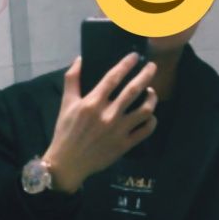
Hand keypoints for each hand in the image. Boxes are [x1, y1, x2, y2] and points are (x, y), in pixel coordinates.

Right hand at [44, 53, 157, 192]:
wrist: (68, 163)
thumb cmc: (66, 131)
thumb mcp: (66, 103)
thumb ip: (72, 79)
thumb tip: (80, 59)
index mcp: (92, 102)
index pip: (113, 77)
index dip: (126, 64)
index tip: (136, 56)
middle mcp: (108, 114)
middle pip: (133, 90)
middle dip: (146, 75)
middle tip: (152, 66)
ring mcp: (118, 130)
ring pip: (145, 110)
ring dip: (151, 98)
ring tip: (152, 91)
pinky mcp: (125, 145)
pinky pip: (145, 130)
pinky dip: (151, 121)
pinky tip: (150, 115)